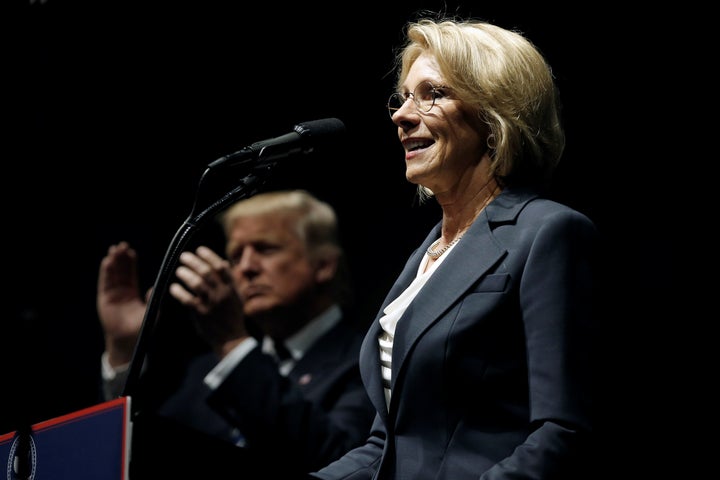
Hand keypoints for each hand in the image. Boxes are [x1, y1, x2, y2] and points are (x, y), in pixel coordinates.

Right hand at [97, 242, 147, 366]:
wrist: (128, 340)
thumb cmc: (141, 328)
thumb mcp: (151, 312)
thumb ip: (152, 299)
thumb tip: (154, 287)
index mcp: (132, 292)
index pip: (130, 273)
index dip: (130, 262)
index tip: (130, 251)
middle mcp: (121, 291)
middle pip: (120, 271)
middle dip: (120, 258)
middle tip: (121, 245)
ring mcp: (112, 294)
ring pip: (112, 275)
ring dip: (113, 262)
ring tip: (113, 250)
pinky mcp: (104, 299)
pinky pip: (105, 284)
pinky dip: (106, 273)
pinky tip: (107, 263)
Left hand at [169, 245, 248, 352]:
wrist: (231, 339)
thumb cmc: (233, 316)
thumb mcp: (236, 296)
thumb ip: (229, 280)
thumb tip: (222, 262)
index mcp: (232, 288)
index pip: (221, 266)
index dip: (209, 256)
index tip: (200, 249)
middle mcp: (222, 293)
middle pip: (206, 272)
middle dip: (194, 261)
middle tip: (184, 256)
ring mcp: (211, 303)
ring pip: (196, 283)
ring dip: (186, 274)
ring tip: (179, 270)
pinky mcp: (201, 313)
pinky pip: (187, 299)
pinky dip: (179, 292)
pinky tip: (173, 287)